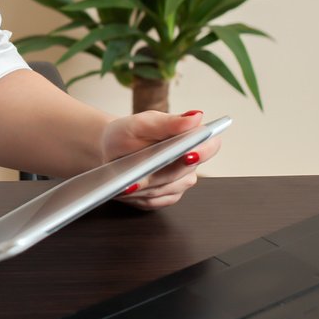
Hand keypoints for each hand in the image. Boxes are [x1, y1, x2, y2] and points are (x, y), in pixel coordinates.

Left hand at [101, 109, 221, 210]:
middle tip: (141, 171)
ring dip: (147, 185)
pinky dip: (140, 196)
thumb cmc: (126, 134)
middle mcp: (188, 162)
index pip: (210, 145)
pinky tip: (127, 189)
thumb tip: (196, 116)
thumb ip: (168, 122)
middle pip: (185, 173)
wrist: (108, 151)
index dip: (202, 151)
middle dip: (162, 172)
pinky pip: (156, 201)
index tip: (187, 154)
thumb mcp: (142, 123)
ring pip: (168, 189)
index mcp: (189, 138)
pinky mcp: (165, 197)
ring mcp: (178, 182)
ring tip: (128, 181)